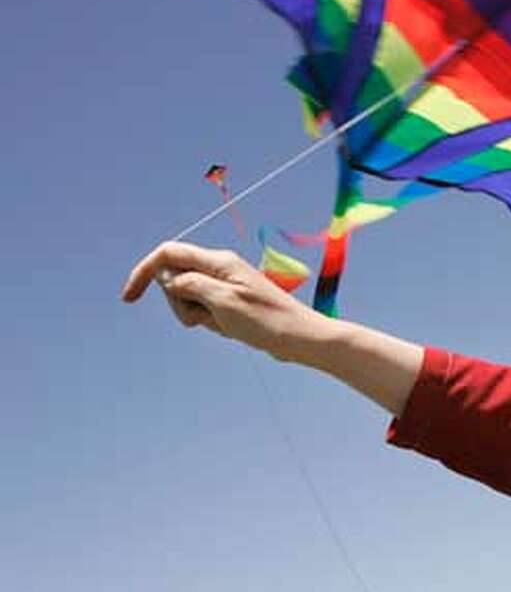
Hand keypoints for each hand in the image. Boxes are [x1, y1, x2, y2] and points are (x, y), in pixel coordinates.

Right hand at [122, 242, 331, 361]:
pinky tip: (230, 330)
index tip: (129, 299)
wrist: (300, 338)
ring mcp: (226, 285)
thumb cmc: (267, 321)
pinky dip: (208, 322)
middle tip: (205, 318)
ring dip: (194, 315)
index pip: (168, 253)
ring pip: (187, 296)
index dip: (144, 272)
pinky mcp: (231, 301)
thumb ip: (190, 285)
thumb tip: (168, 277)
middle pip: (174, 277)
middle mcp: (221, 268)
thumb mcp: (222, 303)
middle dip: (177, 302)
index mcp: (219, 261)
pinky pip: (204, 310)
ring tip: (224, 325)